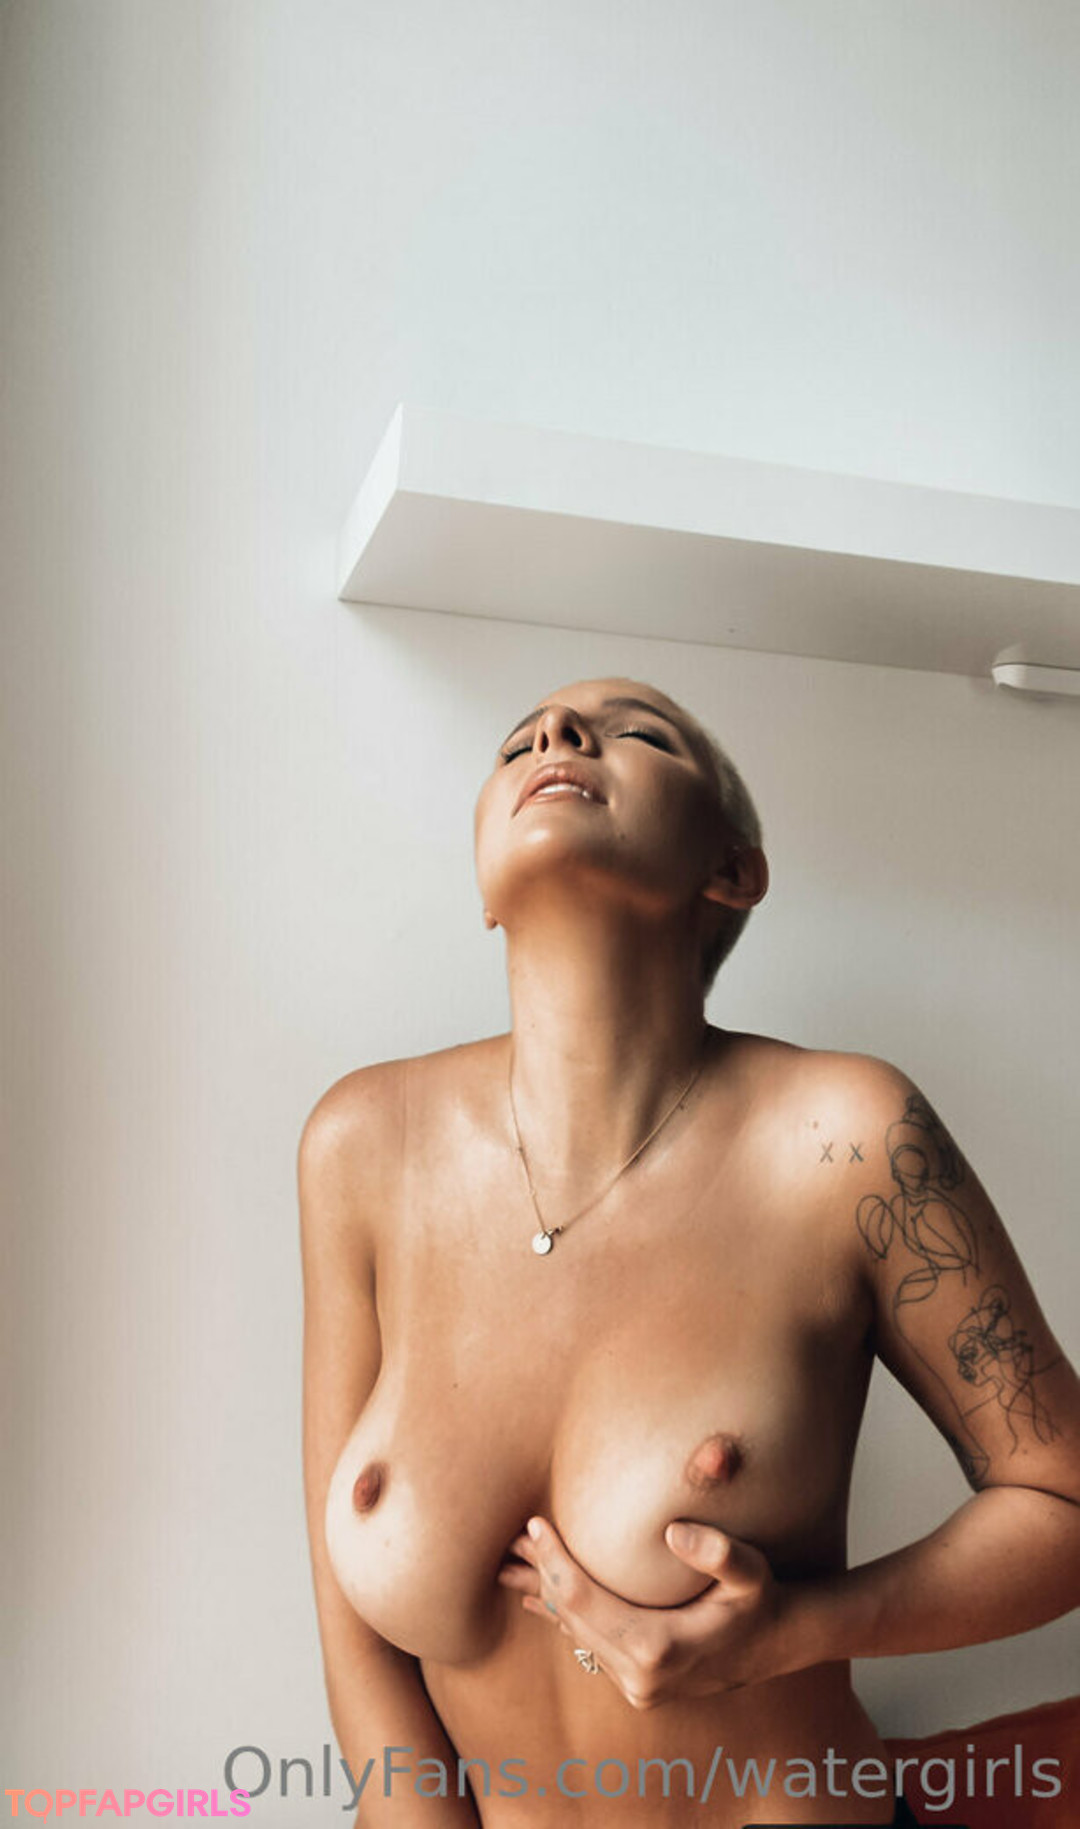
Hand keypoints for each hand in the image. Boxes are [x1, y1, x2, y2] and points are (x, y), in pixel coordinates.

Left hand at [497, 1516, 795, 1710]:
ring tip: (515, 1559)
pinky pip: (588, 1646)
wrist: (775, 1644)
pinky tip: (541, 1598)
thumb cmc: (760, 1601)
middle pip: (570, 1617)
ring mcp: (636, 1686)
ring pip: (575, 1634)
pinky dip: (565, 1616)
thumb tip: (673, 1532)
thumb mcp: (751, 1572)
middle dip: (541, 1573)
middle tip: (512, 1534)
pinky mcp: (637, 1685)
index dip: (554, 1561)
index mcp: (656, 1649)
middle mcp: (639, 1677)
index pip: (583, 1599)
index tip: (534, 1523)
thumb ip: (719, 1552)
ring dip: (547, 1594)